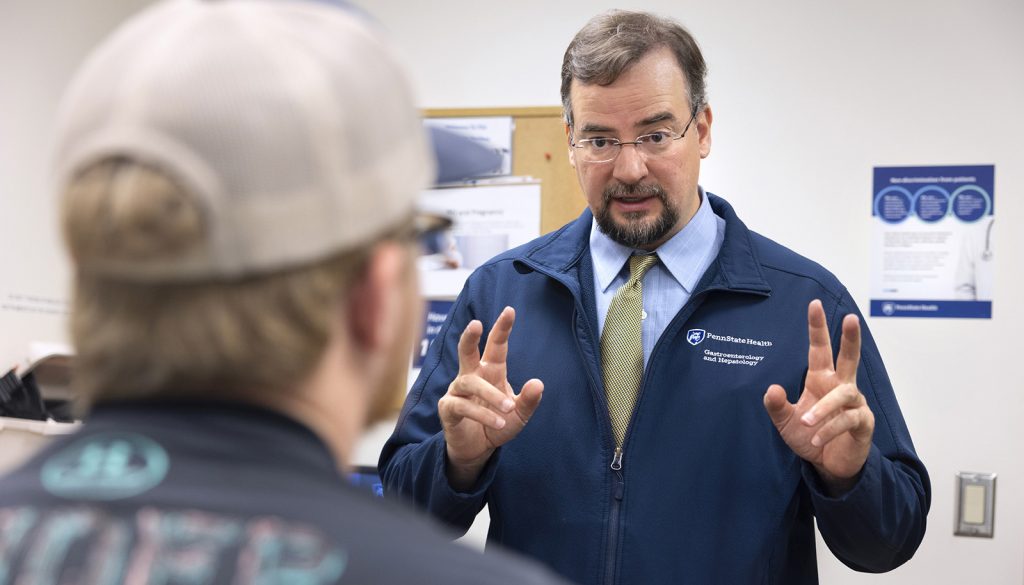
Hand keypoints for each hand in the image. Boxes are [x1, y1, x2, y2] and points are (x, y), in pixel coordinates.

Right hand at [438, 306, 542, 489]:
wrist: (478, 450)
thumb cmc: (497, 424)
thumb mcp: (519, 415)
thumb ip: (529, 400)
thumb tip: (538, 383)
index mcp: (490, 371)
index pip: (495, 346)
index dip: (502, 328)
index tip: (510, 310)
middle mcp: (471, 376)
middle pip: (467, 351)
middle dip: (470, 337)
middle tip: (476, 323)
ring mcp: (457, 391)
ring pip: (470, 383)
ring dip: (491, 395)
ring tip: (508, 408)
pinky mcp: (448, 409)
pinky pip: (463, 406)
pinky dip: (482, 414)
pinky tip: (498, 421)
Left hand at [763, 299, 874, 494]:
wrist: (828, 465)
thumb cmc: (809, 436)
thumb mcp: (786, 422)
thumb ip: (777, 406)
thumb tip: (772, 389)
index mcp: (821, 380)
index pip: (820, 349)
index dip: (817, 328)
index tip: (814, 304)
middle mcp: (840, 386)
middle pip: (849, 357)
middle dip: (850, 338)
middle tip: (850, 317)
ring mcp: (855, 404)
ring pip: (843, 395)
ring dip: (823, 408)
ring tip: (805, 422)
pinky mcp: (863, 423)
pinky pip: (848, 420)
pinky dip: (829, 429)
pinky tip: (816, 440)